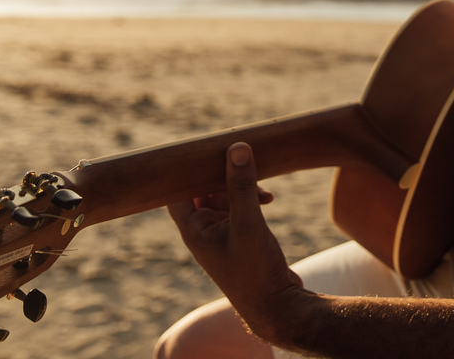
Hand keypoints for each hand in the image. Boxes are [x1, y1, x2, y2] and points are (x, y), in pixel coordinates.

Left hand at [168, 143, 307, 343]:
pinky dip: (251, 197)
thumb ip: (242, 185)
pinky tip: (269, 198)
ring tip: (262, 187)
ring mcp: (222, 233)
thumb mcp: (249, 223)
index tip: (197, 146)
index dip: (183, 168)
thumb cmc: (256, 271)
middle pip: (201, 188)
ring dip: (240, 184)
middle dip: (220, 171)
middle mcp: (203, 230)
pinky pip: (239, 206)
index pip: (176, 190)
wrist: (277, 306)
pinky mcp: (240, 236)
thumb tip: (237, 147)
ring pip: (223, 195)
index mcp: (194, 229)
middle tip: (238, 153)